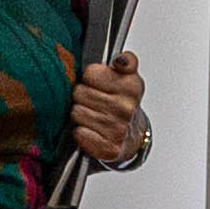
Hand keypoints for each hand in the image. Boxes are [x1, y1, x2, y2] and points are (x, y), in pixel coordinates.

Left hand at [69, 54, 152, 172]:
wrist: (132, 137)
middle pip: (80, 92)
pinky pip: (80, 133)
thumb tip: (121, 60)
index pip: (91, 73)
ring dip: (80, 114)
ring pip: (77, 112)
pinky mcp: (109, 148)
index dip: (90, 78)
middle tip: (92, 101)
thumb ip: (127, 61)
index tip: (97, 83)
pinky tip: (91, 130)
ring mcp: (118, 129)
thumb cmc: (124, 104)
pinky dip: (81, 132)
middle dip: (82, 96)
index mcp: (131, 86)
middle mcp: (126, 108)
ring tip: (91, 115)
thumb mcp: (128, 78)